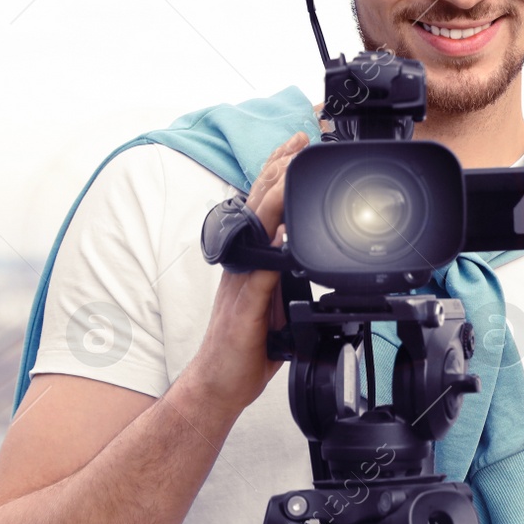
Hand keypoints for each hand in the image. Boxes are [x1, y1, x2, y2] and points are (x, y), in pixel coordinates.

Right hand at [186, 131, 306, 416]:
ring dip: (274, 195)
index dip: (277, 174)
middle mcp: (243, 262)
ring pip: (257, 227)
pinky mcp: (245, 304)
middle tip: (298, 138)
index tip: (296, 145)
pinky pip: (260, 270)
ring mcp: (241, 280)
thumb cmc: (247, 346)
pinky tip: (284, 233)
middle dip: (277, 167)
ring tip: (290, 166)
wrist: (219, 384)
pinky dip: (273, 248)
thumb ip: (286, 276)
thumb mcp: (275, 302)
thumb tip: (303, 253)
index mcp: (251, 260)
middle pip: (259, 203)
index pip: (264, 207)